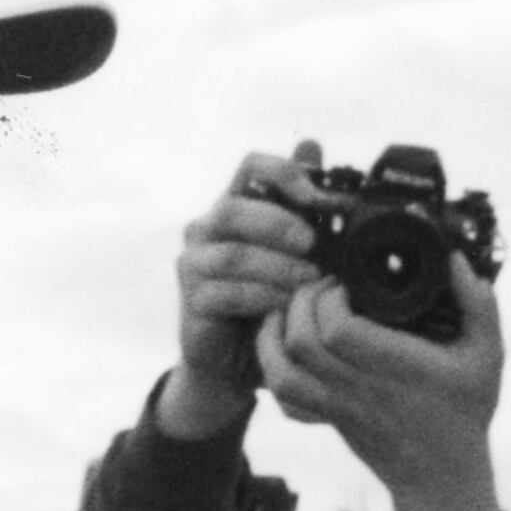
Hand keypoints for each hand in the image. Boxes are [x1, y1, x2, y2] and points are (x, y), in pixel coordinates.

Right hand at [158, 146, 328, 441]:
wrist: (243, 362)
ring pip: (231, 254)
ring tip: (310, 282)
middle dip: (277, 224)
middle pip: (232, 208)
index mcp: (239, 205)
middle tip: (312, 244)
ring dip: (276, 267)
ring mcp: (195, 264)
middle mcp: (208, 228)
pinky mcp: (193, 299)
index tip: (317, 196)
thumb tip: (315, 148)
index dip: (282, 171)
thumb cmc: (277, 301)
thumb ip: (308, 209)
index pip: (251, 166)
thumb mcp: (303, 255)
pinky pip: (224, 293)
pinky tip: (286, 308)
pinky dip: (260, 298)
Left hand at [255, 258, 503, 510]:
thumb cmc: (466, 412)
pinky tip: (285, 347)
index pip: (339, 329)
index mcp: (398, 369)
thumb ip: (479, 304)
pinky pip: (283, 398)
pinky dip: (272, 368)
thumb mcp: (488, 356)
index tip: (348, 283)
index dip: (331, 298)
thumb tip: (454, 259)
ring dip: (274, 333)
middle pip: (302, 341)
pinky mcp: (326, 420)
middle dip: (302, 302)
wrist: (442, 481)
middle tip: (321, 288)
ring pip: (281, 371)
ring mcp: (338, 408)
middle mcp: (362, 389)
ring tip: (291, 309)